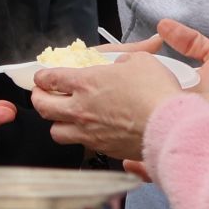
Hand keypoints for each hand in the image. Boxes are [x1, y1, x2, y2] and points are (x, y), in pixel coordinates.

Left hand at [31, 50, 186, 160]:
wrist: (170, 126)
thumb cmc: (155, 91)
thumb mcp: (140, 61)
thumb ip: (123, 59)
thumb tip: (120, 63)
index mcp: (85, 82)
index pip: (49, 79)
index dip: (42, 77)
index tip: (42, 77)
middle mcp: (81, 109)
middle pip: (43, 107)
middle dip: (39, 99)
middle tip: (42, 95)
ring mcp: (89, 132)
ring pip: (56, 132)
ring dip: (57, 123)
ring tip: (63, 117)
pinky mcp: (103, 149)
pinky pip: (81, 145)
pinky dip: (80, 138)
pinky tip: (90, 132)